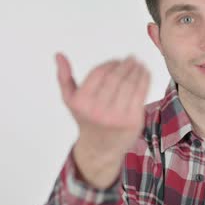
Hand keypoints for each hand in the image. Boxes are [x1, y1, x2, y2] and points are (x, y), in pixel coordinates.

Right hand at [55, 52, 149, 187]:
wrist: (101, 149)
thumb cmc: (87, 119)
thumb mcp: (71, 101)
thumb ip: (64, 77)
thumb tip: (59, 54)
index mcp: (82, 102)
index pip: (99, 73)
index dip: (110, 63)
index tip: (118, 60)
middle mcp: (98, 110)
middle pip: (115, 78)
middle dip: (126, 65)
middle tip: (132, 58)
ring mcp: (116, 116)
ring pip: (129, 84)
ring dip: (137, 70)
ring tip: (139, 64)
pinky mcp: (132, 121)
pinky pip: (141, 94)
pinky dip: (145, 80)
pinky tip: (145, 73)